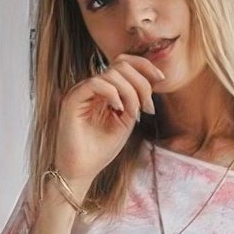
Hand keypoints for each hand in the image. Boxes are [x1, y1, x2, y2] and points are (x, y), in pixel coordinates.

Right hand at [54, 53, 164, 188]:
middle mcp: (92, 87)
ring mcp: (81, 91)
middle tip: (147, 107)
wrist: (81, 171)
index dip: (144, 66)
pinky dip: (113, 94)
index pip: (124, 63)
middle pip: (121, 64)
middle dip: (141, 83)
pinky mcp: (72, 99)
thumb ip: (135, 100)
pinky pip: (96, 83)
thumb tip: (151, 81)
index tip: (161, 79)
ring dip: (130, 92)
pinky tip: (119, 110)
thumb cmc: (101, 150)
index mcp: (105, 90)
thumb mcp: (126, 122)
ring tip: (133, 114)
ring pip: (111, 73)